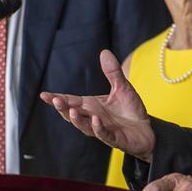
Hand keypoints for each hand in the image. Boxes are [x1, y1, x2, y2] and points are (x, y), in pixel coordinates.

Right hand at [40, 49, 154, 161]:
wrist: (147, 130)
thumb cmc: (131, 110)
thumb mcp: (122, 87)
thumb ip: (112, 72)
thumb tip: (104, 51)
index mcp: (91, 105)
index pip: (71, 101)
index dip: (57, 99)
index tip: (44, 95)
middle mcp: (93, 117)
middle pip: (72, 114)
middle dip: (62, 108)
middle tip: (55, 100)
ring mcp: (102, 129)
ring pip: (85, 126)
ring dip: (77, 120)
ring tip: (71, 110)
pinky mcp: (114, 139)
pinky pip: (104, 134)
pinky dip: (98, 128)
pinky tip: (96, 120)